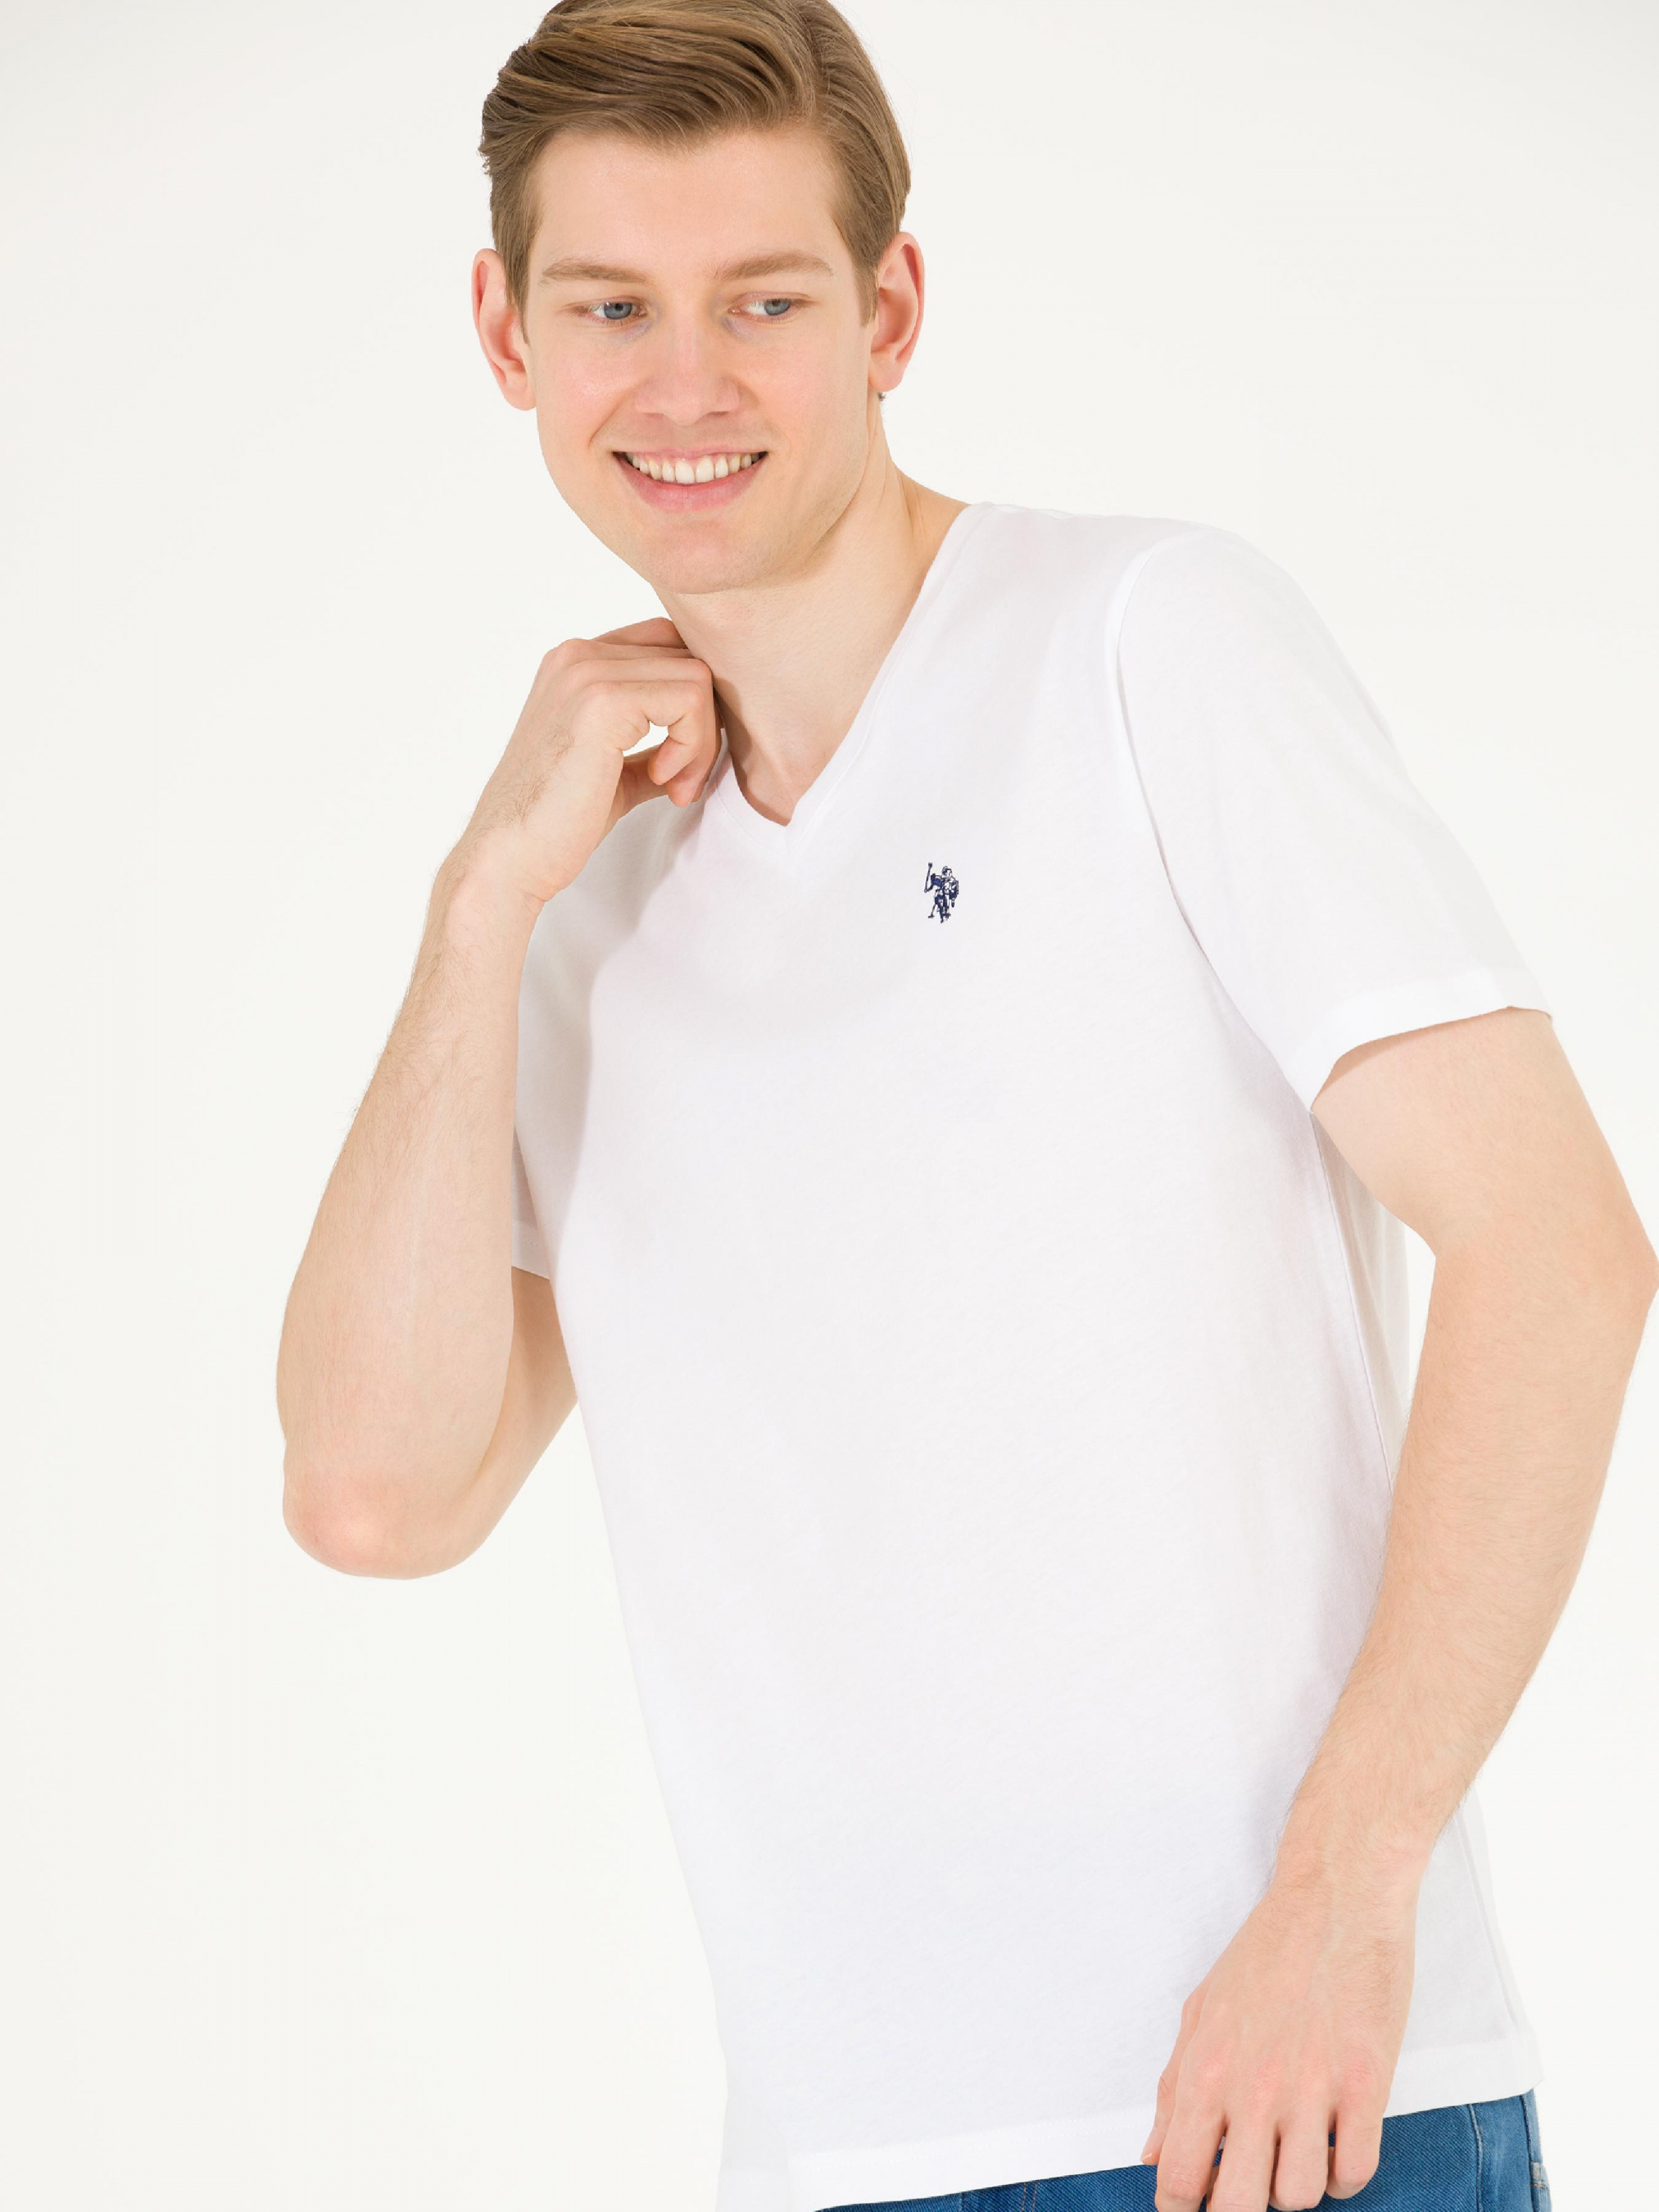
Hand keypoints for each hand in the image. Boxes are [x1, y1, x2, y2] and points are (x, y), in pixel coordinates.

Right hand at [455, 616, 720, 907]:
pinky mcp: (603, 701)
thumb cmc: (557, 821)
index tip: (679, 762)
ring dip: (702, 740)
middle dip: (704, 724)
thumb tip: (704, 736)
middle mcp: (579, 654)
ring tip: (675, 786)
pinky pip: (690, 700)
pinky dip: (693, 746)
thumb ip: (652, 740)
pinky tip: (663, 781)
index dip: (692, 702)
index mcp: (576, 662)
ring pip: (697, 678)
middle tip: (683, 782)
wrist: (511, 855)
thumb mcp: (614, 766)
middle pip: (687, 656)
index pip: (667, 643)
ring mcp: (587, 671)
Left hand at [1140, 1866, 1416, 2209]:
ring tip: (1295, 2153)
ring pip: (1299, 2196)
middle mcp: (1255, 2087)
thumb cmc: (1267, 1950)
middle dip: (1237, 2210)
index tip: (1194, 2205)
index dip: (1181, 2208)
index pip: (1177, 2178)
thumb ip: (1172, 2088)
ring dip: (1295, 2187)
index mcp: (1207, 2069)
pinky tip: (1334, 2145)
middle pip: (1236, 2205)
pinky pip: (1356, 2172)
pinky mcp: (1367, 2085)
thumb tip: (1149, 2154)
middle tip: (1248, 2184)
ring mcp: (1312, 2089)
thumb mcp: (1201, 2011)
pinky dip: (1344, 2175)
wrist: (1336, 1898)